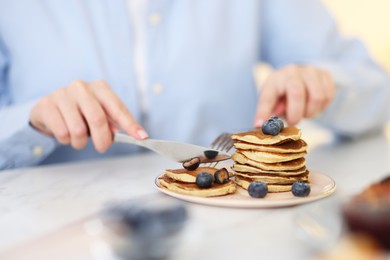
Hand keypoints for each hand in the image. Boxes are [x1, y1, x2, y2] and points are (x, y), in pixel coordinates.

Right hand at [29, 80, 147, 151]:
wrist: (50, 108)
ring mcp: (62, 94)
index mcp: (100, 88)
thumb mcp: (100, 113)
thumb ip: (114, 122)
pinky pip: (62, 133)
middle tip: (102, 147)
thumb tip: (131, 134)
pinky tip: (65, 134)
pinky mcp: (46, 105)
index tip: (141, 137)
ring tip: (79, 139)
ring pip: (78, 130)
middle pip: (98, 119)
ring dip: (81, 142)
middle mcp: (81, 87)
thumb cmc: (81, 112)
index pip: (118, 107)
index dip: (130, 124)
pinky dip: (66, 140)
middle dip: (103, 140)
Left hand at [254, 65, 334, 126]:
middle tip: (293, 121)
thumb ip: (270, 112)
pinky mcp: (325, 73)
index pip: (267, 97)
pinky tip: (314, 106)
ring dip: (311, 112)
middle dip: (296, 114)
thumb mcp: (272, 99)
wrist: (301, 74)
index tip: (259, 125)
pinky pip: (328, 96)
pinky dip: (322, 107)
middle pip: (297, 93)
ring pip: (317, 97)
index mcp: (274, 80)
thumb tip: (263, 125)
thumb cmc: (284, 91)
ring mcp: (310, 71)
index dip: (263, 112)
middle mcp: (291, 72)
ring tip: (305, 112)